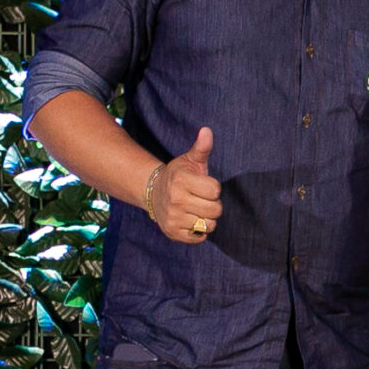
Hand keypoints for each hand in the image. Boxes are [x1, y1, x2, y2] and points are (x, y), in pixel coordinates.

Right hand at [148, 127, 222, 242]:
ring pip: (209, 225)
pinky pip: (199, 238)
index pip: (215, 190)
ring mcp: (173, 218)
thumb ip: (201, 148)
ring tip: (198, 210)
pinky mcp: (172, 232)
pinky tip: (192, 220)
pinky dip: (200, 231)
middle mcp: (175, 200)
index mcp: (181, 180)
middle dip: (213, 205)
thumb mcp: (189, 160)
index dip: (213, 188)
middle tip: (202, 199)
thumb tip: (207, 131)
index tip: (203, 185)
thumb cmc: (179, 175)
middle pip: (215, 210)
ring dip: (208, 219)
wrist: (153, 192)